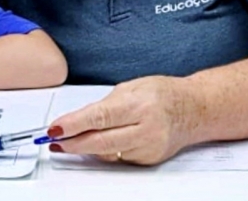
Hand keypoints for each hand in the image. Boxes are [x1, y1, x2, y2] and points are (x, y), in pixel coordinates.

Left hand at [48, 76, 199, 164]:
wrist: (192, 109)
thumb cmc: (161, 92)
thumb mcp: (130, 87)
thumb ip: (105, 105)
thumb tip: (79, 120)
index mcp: (139, 104)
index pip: (99, 117)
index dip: (74, 125)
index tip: (55, 128)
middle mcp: (146, 128)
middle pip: (101, 142)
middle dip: (73, 143)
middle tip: (54, 141)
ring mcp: (149, 147)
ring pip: (107, 152)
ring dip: (84, 148)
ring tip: (67, 141)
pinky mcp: (149, 160)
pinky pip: (118, 157)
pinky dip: (103, 150)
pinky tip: (94, 143)